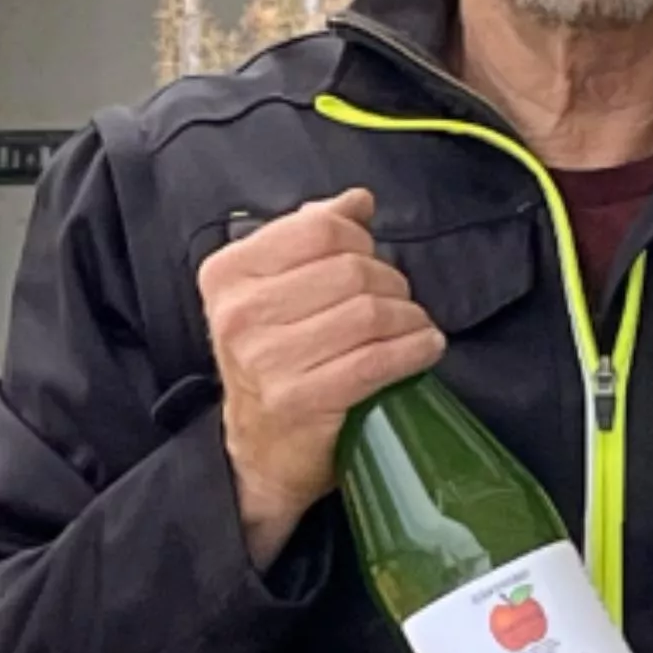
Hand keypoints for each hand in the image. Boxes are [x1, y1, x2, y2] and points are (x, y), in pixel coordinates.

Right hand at [200, 187, 445, 562]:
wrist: (259, 452)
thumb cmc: (273, 361)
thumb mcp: (273, 291)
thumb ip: (309, 237)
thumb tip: (358, 200)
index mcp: (228, 274)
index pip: (319, 229)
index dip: (361, 241)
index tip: (370, 261)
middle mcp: (240, 314)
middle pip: (349, 269)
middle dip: (390, 283)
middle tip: (398, 303)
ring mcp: (267, 359)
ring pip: (369, 312)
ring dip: (408, 318)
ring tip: (414, 328)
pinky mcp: (301, 399)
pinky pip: (377, 359)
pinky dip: (414, 349)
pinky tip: (424, 348)